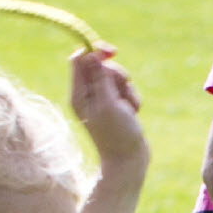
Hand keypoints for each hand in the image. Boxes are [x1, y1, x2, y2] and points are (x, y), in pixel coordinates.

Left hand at [65, 47, 145, 164]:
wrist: (129, 161)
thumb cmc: (117, 135)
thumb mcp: (107, 103)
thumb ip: (100, 77)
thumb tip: (92, 53)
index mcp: (78, 94)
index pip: (80, 60)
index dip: (95, 51)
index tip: (112, 52)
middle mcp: (88, 95)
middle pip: (101, 66)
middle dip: (117, 74)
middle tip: (122, 88)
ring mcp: (103, 101)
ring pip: (117, 78)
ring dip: (128, 89)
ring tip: (129, 109)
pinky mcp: (117, 107)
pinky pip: (127, 91)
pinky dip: (133, 99)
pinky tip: (134, 114)